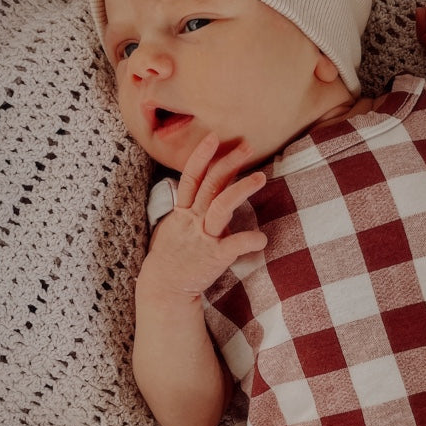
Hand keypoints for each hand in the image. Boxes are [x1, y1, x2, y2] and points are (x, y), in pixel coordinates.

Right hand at [139, 133, 268, 300]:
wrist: (163, 288)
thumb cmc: (170, 257)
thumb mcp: (172, 227)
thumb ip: (186, 209)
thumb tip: (197, 193)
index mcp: (182, 212)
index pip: (191, 177)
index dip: (201, 156)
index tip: (214, 137)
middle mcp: (192, 220)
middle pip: (210, 184)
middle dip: (228, 163)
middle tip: (247, 146)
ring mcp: (203, 238)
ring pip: (221, 206)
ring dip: (241, 188)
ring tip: (260, 176)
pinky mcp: (213, 257)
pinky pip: (233, 245)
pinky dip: (249, 240)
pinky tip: (262, 238)